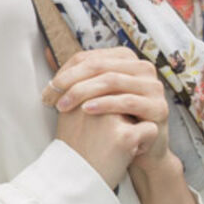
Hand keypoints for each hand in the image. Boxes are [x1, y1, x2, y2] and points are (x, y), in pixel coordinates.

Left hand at [43, 47, 165, 187]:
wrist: (141, 150)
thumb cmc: (114, 121)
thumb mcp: (95, 95)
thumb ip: (76, 76)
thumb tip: (45, 53)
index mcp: (127, 60)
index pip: (90, 57)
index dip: (66, 71)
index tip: (49, 90)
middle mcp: (143, 68)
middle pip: (99, 66)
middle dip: (70, 81)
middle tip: (51, 97)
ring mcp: (153, 87)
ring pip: (112, 80)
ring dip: (83, 92)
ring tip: (64, 106)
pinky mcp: (158, 107)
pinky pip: (127, 101)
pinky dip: (104, 104)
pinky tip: (87, 110)